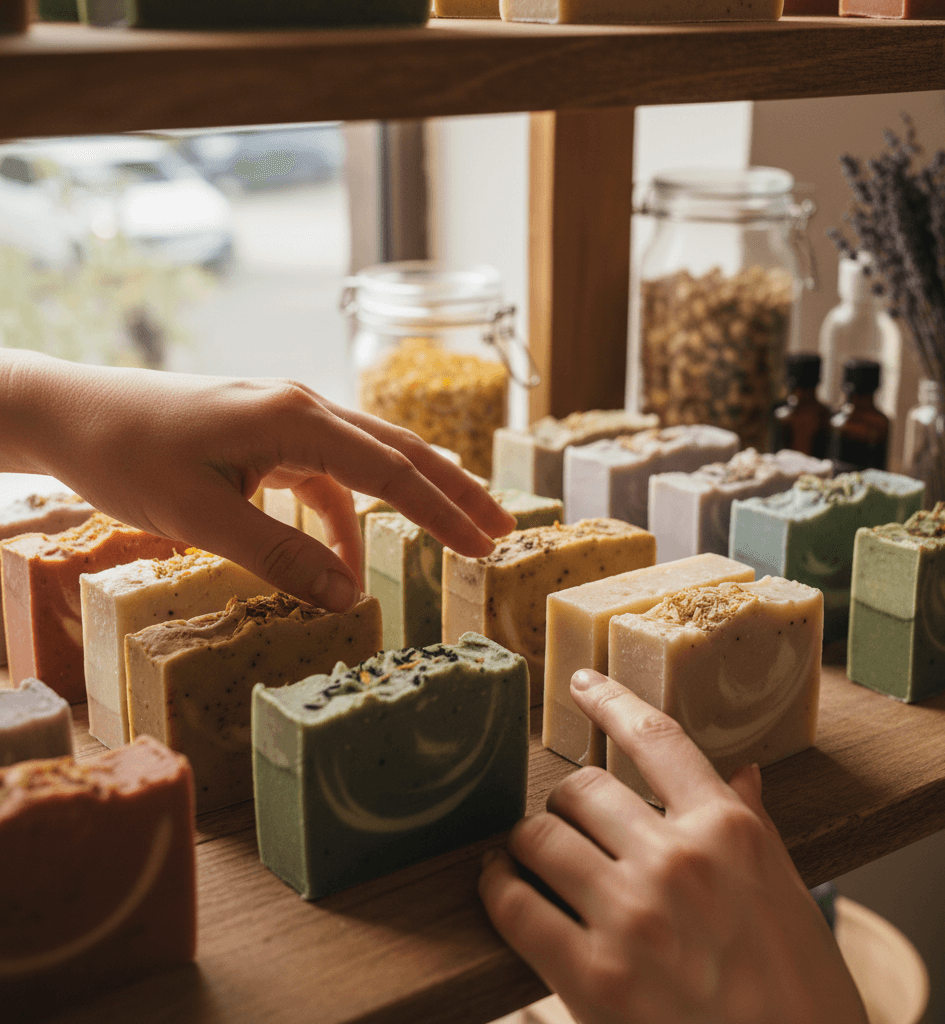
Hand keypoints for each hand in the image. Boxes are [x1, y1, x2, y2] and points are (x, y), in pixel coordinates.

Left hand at [1, 350, 514, 610]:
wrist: (68, 412)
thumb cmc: (125, 457)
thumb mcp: (199, 518)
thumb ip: (279, 556)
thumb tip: (347, 599)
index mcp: (294, 419)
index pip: (391, 469)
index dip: (443, 511)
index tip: (484, 546)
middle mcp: (301, 408)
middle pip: (399, 451)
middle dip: (453, 493)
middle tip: (501, 531)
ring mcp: (285, 418)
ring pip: (370, 458)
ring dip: (411, 500)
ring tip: (450, 538)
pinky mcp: (267, 435)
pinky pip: (327, 475)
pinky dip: (346, 516)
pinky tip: (347, 555)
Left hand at [479, 669, 867, 1023]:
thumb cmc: (802, 997)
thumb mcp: (791, 898)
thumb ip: (754, 826)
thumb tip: (744, 771)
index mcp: (730, 832)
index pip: (657, 737)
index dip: (611, 701)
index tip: (582, 684)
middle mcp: (678, 861)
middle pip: (584, 787)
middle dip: (568, 801)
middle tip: (566, 822)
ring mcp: (633, 917)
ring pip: (540, 835)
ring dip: (527, 841)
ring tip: (525, 852)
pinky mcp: (593, 978)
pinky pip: (515, 905)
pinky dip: (498, 889)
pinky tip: (501, 885)